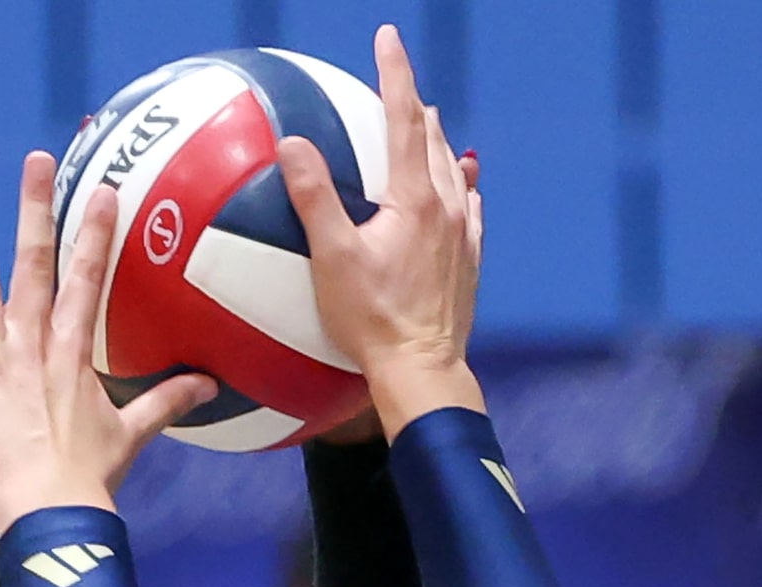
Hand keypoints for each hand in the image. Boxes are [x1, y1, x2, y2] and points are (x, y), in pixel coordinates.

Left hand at [0, 154, 214, 533]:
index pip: (88, 280)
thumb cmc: (90, 478)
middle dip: (37, 209)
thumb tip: (209, 388)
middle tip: (37, 159)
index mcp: (72, 354)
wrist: (51, 513)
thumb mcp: (131, 434)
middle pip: (35, 266)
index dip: (96, 233)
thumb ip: (166, 402)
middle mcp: (31, 347)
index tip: (104, 190)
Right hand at [278, 25, 483, 436]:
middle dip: (414, 105)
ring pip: (453, 170)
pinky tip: (464, 186)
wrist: (423, 372)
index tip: (387, 38)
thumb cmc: (373, 323)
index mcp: (414, 198)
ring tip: (429, 126)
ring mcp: (462, 236)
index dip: (394, 72)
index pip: (402, 117)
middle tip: (400, 85)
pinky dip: (462, 185)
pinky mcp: (468, 263)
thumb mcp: (333, 261)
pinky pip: (470, 209)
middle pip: (432, 138)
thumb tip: (291, 144)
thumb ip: (313, 198)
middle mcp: (446, 208)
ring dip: (437, 142)